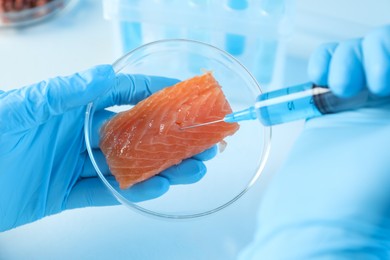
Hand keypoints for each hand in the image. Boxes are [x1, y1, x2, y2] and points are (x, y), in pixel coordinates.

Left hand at [0, 65, 214, 231]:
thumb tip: (106, 75)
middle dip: (170, 137)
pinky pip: (105, 193)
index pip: (121, 95)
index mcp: (70, 107)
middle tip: (201, 142)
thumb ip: (65, 93)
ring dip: (162, 168)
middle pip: (133, 134)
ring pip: (127, 166)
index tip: (183, 95)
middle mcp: (77, 133)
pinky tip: (158, 188)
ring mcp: (75, 164)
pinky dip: (133, 192)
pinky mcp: (66, 193)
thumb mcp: (23, 108)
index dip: (153, 94)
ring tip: (192, 170)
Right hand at [240, 25, 389, 257]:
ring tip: (338, 87)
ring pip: (354, 51)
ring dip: (344, 58)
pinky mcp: (327, 104)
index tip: (385, 84)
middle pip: (383, 46)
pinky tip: (319, 77)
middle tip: (367, 87)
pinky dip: (321, 61)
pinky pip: (326, 64)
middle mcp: (386, 100)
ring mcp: (357, 100)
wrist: (318, 209)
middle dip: (372, 54)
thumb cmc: (368, 185)